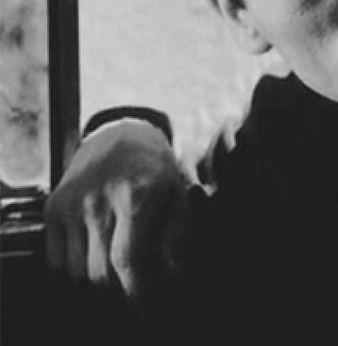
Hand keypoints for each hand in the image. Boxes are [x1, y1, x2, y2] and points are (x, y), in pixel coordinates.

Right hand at [44, 119, 188, 303]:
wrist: (120, 134)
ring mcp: (71, 205)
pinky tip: (94, 269)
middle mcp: (98, 201)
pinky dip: (74, 275)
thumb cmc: (157, 168)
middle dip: (121, 295)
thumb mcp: (179, 195)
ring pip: (76, 272)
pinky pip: (57, 261)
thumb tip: (173, 276)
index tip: (149, 307)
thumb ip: (177, 237)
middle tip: (137, 297)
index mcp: (136, 195)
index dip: (138, 291)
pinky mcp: (53, 209)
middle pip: (101, 272)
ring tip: (118, 283)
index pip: (129, 259)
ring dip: (98, 288)